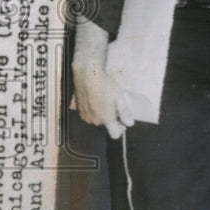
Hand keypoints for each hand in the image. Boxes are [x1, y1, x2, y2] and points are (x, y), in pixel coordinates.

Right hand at [71, 17, 132, 138]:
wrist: (87, 74)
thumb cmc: (105, 85)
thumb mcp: (120, 97)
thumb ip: (125, 112)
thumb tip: (130, 123)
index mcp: (106, 119)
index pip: (115, 134)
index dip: (121, 128)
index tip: (123, 119)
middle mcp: (95, 121)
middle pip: (106, 125)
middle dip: (111, 117)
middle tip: (113, 102)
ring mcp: (86, 116)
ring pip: (98, 119)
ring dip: (102, 113)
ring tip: (104, 98)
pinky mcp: (79, 111)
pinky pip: (90, 114)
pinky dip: (94, 109)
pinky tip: (96, 97)